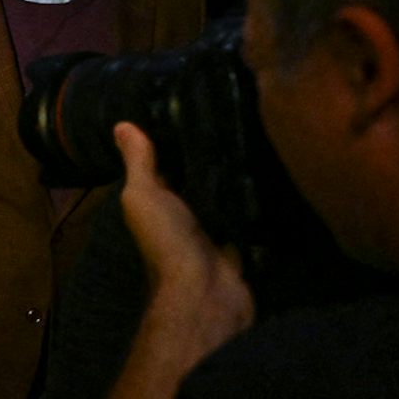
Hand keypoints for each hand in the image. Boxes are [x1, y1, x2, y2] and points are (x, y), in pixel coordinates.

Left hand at [115, 123, 254, 359]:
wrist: (206, 292)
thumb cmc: (167, 240)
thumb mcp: (144, 196)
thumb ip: (139, 164)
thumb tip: (120, 124)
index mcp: (156, 202)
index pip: (164, 166)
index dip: (173, 140)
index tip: (194, 105)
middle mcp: (183, 214)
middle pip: (198, 178)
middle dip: (211, 154)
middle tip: (237, 112)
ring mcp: (213, 228)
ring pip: (224, 194)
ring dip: (236, 173)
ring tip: (261, 131)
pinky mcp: (241, 239)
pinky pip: (248, 213)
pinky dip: (258, 198)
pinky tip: (277, 168)